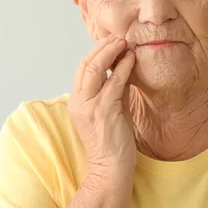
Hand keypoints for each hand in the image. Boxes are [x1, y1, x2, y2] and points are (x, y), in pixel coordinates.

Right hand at [67, 35, 136, 177]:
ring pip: (95, 69)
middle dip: (102, 47)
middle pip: (85, 65)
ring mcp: (90, 106)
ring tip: (124, 41)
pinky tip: (131, 58)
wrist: (110, 170)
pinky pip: (114, 82)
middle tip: (118, 36)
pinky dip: (122, 68)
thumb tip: (123, 67)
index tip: (111, 42)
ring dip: (111, 52)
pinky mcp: (104, 111)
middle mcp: (79, 102)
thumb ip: (114, 89)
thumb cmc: (111, 143)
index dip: (96, 52)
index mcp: (77, 101)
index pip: (82, 69)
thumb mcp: (111, 110)